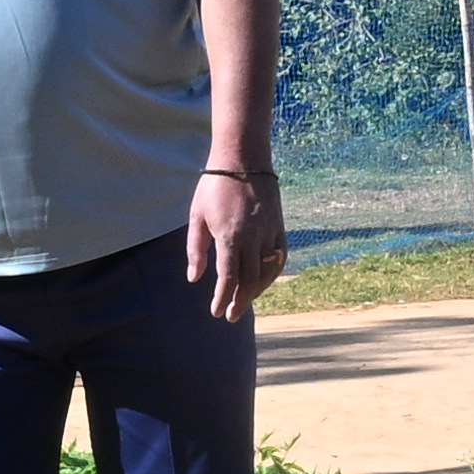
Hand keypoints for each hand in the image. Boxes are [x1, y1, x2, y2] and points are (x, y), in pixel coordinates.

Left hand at [187, 168, 284, 321]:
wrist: (243, 158)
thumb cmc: (215, 186)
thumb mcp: (197, 216)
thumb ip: (195, 249)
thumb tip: (194, 278)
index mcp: (230, 235)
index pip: (228, 277)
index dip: (222, 297)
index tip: (216, 311)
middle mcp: (253, 237)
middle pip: (250, 280)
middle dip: (240, 301)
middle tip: (230, 315)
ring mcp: (269, 231)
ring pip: (267, 271)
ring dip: (256, 290)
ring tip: (244, 300)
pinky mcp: (279, 226)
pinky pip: (279, 257)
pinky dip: (272, 273)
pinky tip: (262, 281)